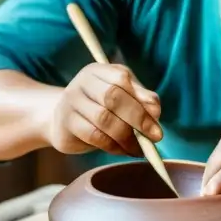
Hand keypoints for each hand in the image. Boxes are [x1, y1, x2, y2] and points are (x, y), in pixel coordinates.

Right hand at [45, 62, 161, 156]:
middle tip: (155, 136)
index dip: (142, 98)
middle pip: (112, 97)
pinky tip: (123, 150)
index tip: (157, 117)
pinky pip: (94, 136)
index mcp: (98, 70)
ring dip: (127, 137)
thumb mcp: (122, 97)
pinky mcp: (66, 124)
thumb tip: (155, 111)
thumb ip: (141, 99)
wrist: (62, 121)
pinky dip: (114, 146)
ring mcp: (71, 102)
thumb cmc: (99, 107)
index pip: (122, 78)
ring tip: (140, 148)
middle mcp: (82, 82)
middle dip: (137, 118)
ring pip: (103, 119)